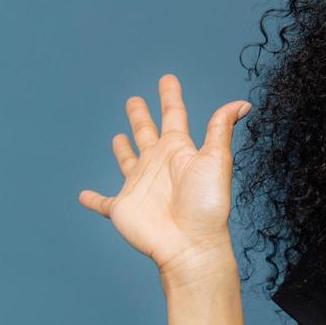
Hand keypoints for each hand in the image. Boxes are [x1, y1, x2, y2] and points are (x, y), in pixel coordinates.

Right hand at [78, 74, 250, 277]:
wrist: (192, 245)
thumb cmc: (207, 204)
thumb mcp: (215, 160)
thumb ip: (220, 130)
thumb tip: (241, 103)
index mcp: (179, 152)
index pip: (174, 117)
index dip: (170, 97)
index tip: (167, 79)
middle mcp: (158, 166)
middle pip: (146, 134)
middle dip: (140, 117)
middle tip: (134, 100)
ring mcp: (139, 187)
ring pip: (127, 162)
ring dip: (122, 150)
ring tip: (117, 138)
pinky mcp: (122, 208)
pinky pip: (102, 202)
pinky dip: (92, 199)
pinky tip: (83, 196)